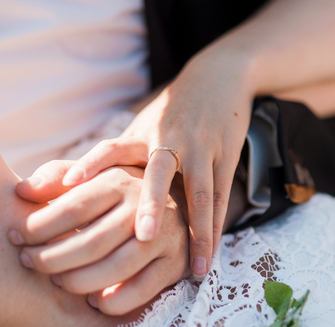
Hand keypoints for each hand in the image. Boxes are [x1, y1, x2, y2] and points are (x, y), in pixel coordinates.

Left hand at [9, 161, 190, 315]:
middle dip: (52, 259)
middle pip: (93, 241)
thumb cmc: (122, 193)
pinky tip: (94, 300)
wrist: (175, 203)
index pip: (74, 206)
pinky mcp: (175, 261)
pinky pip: (142, 289)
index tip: (17, 236)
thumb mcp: (93, 177)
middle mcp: (144, 206)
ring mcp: (165, 234)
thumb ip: (57, 178)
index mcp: (121, 180)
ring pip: (117, 266)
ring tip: (59, 280)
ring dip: (80, 281)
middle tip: (31, 263)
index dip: (38, 226)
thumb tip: (22, 192)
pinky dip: (114, 301)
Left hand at [57, 49, 254, 279]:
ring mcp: (202, 147)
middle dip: (152, 204)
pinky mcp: (226, 155)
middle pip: (160, 172)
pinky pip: (222, 196)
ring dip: (199, 231)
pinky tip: (213, 251)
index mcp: (145, 131)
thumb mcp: (144, 121)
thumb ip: (120, 150)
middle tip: (142, 237)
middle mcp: (172, 139)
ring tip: (196, 268)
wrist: (218, 77)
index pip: (113, 147)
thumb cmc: (174, 108)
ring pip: (202, 193)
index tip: (67, 186)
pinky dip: (217, 226)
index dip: (90, 164)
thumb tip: (75, 183)